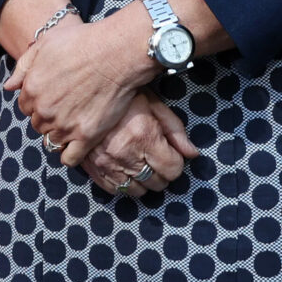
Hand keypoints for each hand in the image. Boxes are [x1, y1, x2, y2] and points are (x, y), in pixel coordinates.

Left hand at [3, 9, 151, 167]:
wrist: (115, 53)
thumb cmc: (82, 41)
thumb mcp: (45, 43)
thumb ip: (23, 66)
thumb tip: (8, 87)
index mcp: (32, 89)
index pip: (25, 107)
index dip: (38, 101)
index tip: (52, 96)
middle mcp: (44, 110)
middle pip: (38, 124)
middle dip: (48, 117)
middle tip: (66, 106)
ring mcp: (64, 125)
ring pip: (52, 140)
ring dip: (59, 133)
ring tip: (74, 122)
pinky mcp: (85, 136)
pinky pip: (69, 158)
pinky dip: (70, 155)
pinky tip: (77, 145)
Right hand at [81, 93, 195, 195]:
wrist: (89, 90)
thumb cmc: (125, 95)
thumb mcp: (154, 105)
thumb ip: (175, 131)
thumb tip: (192, 154)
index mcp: (144, 136)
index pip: (172, 170)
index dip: (176, 163)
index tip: (171, 154)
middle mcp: (125, 153)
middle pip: (156, 183)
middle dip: (161, 172)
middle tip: (156, 158)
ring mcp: (107, 162)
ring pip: (136, 190)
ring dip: (142, 181)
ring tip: (140, 163)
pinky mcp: (93, 168)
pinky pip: (114, 190)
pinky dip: (123, 183)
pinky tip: (125, 169)